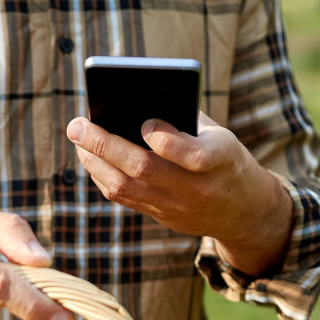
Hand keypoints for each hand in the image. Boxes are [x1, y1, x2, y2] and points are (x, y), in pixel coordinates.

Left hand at [66, 112, 292, 274]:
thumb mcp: (221, 136)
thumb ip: (185, 119)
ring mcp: (176, 206)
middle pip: (143, 169)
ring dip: (94, 161)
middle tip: (77, 125)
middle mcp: (197, 187)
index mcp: (221, 160)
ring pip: (125, 187)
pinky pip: (124, 198)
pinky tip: (91, 157)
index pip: (193, 156)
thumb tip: (134, 101)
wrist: (242, 211)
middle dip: (105, 144)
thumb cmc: (226, 159)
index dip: (166, 141)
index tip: (145, 122)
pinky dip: (102, 176)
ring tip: (78, 139)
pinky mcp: (161, 217)